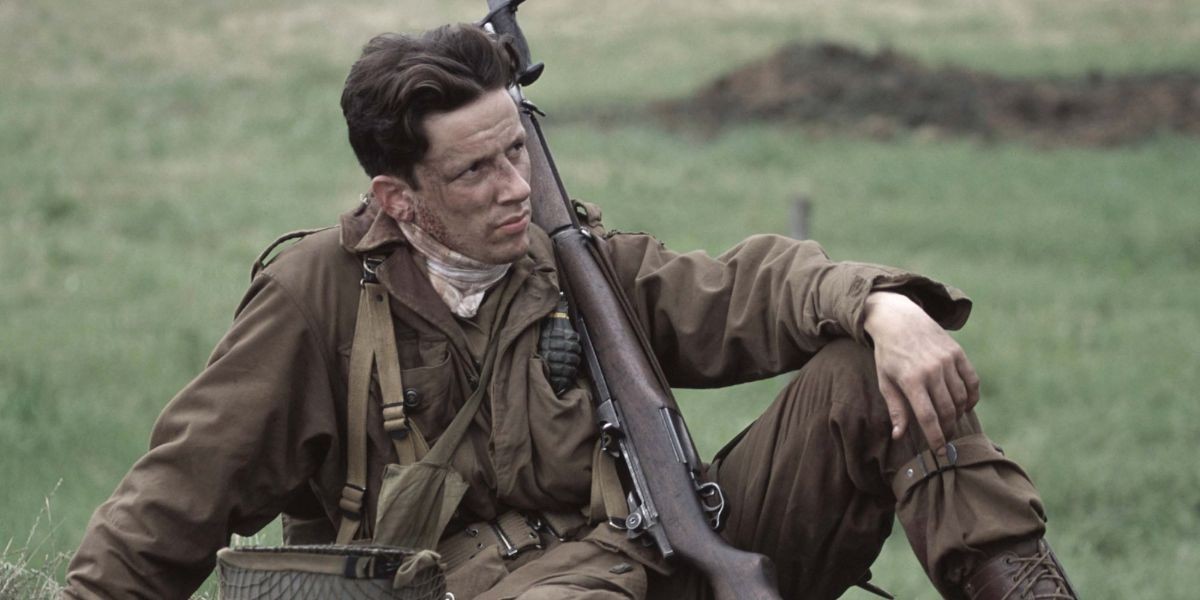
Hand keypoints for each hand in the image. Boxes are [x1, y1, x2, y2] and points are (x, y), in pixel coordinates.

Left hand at [862, 291, 979, 449]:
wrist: (899, 320)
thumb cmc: (888, 354)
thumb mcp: (885, 381)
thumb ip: (896, 409)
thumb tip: (898, 436)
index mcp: (911, 380)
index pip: (928, 417)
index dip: (935, 437)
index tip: (939, 452)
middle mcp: (932, 370)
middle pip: (947, 410)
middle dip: (948, 428)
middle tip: (945, 438)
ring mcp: (947, 360)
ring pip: (961, 397)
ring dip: (959, 414)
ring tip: (951, 420)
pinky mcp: (958, 353)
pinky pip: (972, 381)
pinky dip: (972, 397)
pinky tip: (965, 405)